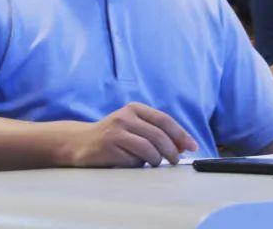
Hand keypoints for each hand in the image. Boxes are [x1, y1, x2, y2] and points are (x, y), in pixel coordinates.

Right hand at [67, 102, 197, 167]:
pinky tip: (137, 164)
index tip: (192, 147)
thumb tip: (183, 145)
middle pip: (159, 134)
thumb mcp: (133, 127)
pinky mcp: (110, 146)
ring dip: (158, 159)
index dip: (181, 134)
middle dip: (172, 150)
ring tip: (156, 163)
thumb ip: (155, 133)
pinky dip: (141, 164)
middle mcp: (126, 116)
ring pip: (149, 147)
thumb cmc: (112, 137)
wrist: (79, 142)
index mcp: (135, 108)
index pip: (164, 119)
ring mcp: (117, 131)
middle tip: (176, 160)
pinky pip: (134, 158)